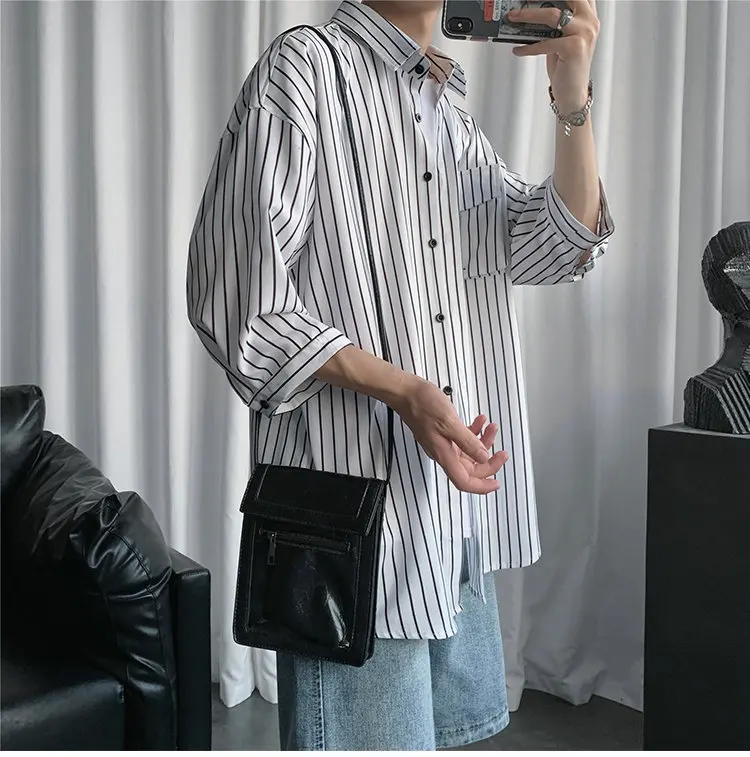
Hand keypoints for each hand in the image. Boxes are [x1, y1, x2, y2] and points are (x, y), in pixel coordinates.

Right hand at [393, 379, 507, 494]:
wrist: (405, 393)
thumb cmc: (422, 405)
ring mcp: (442, 443)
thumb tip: (483, 457)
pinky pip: (462, 439)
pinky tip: (479, 421)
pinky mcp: (442, 433)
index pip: (464, 481)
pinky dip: (473, 432)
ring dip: (483, 442)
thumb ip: (468, 442)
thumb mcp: (450, 422)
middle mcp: (443, 452)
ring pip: (468, 452)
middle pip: (470, 468)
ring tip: (491, 428)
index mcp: (444, 454)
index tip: (496, 482)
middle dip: (488, 460)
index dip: (481, 486)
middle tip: (502, 452)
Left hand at [507, 0, 599, 111]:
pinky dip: (528, 47)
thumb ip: (554, 23)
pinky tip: (518, 49)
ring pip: (552, 15)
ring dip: (528, 15)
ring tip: (513, 17)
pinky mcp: (573, 48)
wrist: (572, 93)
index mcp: (588, 16)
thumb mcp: (561, 39)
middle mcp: (590, 22)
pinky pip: (545, 42)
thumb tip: (531, 11)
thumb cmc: (566, 66)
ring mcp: (584, 34)